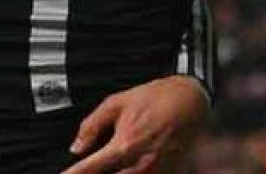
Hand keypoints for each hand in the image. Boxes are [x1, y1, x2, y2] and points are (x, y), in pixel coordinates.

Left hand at [63, 75, 208, 173]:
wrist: (189, 101)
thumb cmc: (153, 99)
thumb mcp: (115, 104)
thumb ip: (91, 126)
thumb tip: (77, 147)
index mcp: (124, 146)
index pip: (90, 168)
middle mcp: (140, 164)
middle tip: (88, 169)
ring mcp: (156, 172)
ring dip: (115, 173)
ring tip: (109, 166)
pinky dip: (132, 173)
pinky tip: (127, 167)